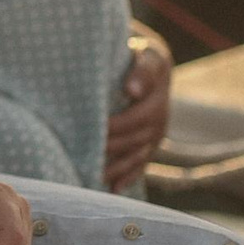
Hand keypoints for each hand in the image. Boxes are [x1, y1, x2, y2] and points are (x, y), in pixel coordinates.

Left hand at [105, 28, 173, 193]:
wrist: (149, 63)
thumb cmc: (139, 56)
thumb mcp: (146, 55)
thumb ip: (142, 71)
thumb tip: (132, 90)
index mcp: (157, 95)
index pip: (137, 116)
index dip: (117, 126)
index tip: (97, 131)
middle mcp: (160, 116)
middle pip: (134, 139)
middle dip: (110, 148)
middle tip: (83, 155)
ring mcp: (156, 133)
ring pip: (136, 154)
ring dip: (117, 167)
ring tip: (94, 176)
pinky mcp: (150, 144)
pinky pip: (141, 163)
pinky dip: (128, 177)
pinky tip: (113, 188)